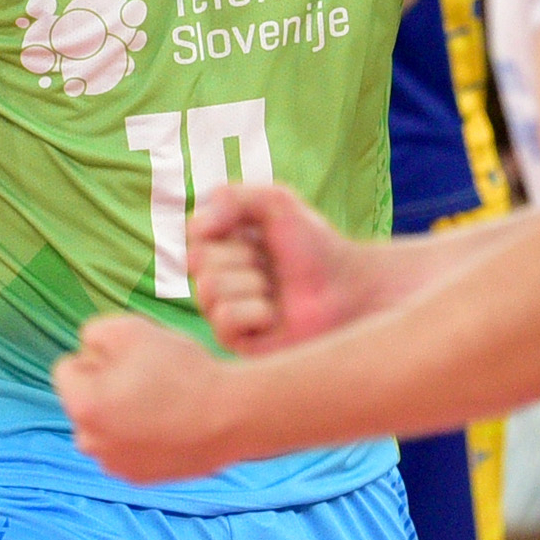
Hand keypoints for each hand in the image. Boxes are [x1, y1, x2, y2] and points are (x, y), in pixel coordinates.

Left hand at [53, 312, 247, 484]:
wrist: (233, 415)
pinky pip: (127, 448)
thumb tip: (87, 349)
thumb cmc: (183, 369)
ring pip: (105, 427)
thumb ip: (94, 333)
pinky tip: (170, 423)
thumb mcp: (131, 329)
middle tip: (149, 379)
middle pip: (84, 401)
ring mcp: (115, 465)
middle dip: (105, 387)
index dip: (99, 355)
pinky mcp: (140, 479)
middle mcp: (91, 442)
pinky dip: (140, 436)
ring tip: (162, 401)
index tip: (133, 358)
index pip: (67, 368)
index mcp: (82, 407)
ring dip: (120, 413)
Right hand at [186, 181, 367, 352]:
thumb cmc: (314, 247)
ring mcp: (221, 310)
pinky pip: (225, 319)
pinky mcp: (234, 342)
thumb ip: (232, 197)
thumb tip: (197, 227)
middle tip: (271, 266)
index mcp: (220, 245)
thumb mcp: (276, 201)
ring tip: (275, 291)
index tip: (258, 233)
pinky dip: (255, 312)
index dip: (226, 227)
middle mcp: (215, 277)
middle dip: (243, 257)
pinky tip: (274, 316)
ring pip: (209, 289)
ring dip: (252, 284)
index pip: (194, 231)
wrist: (346, 289)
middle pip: (197, 260)